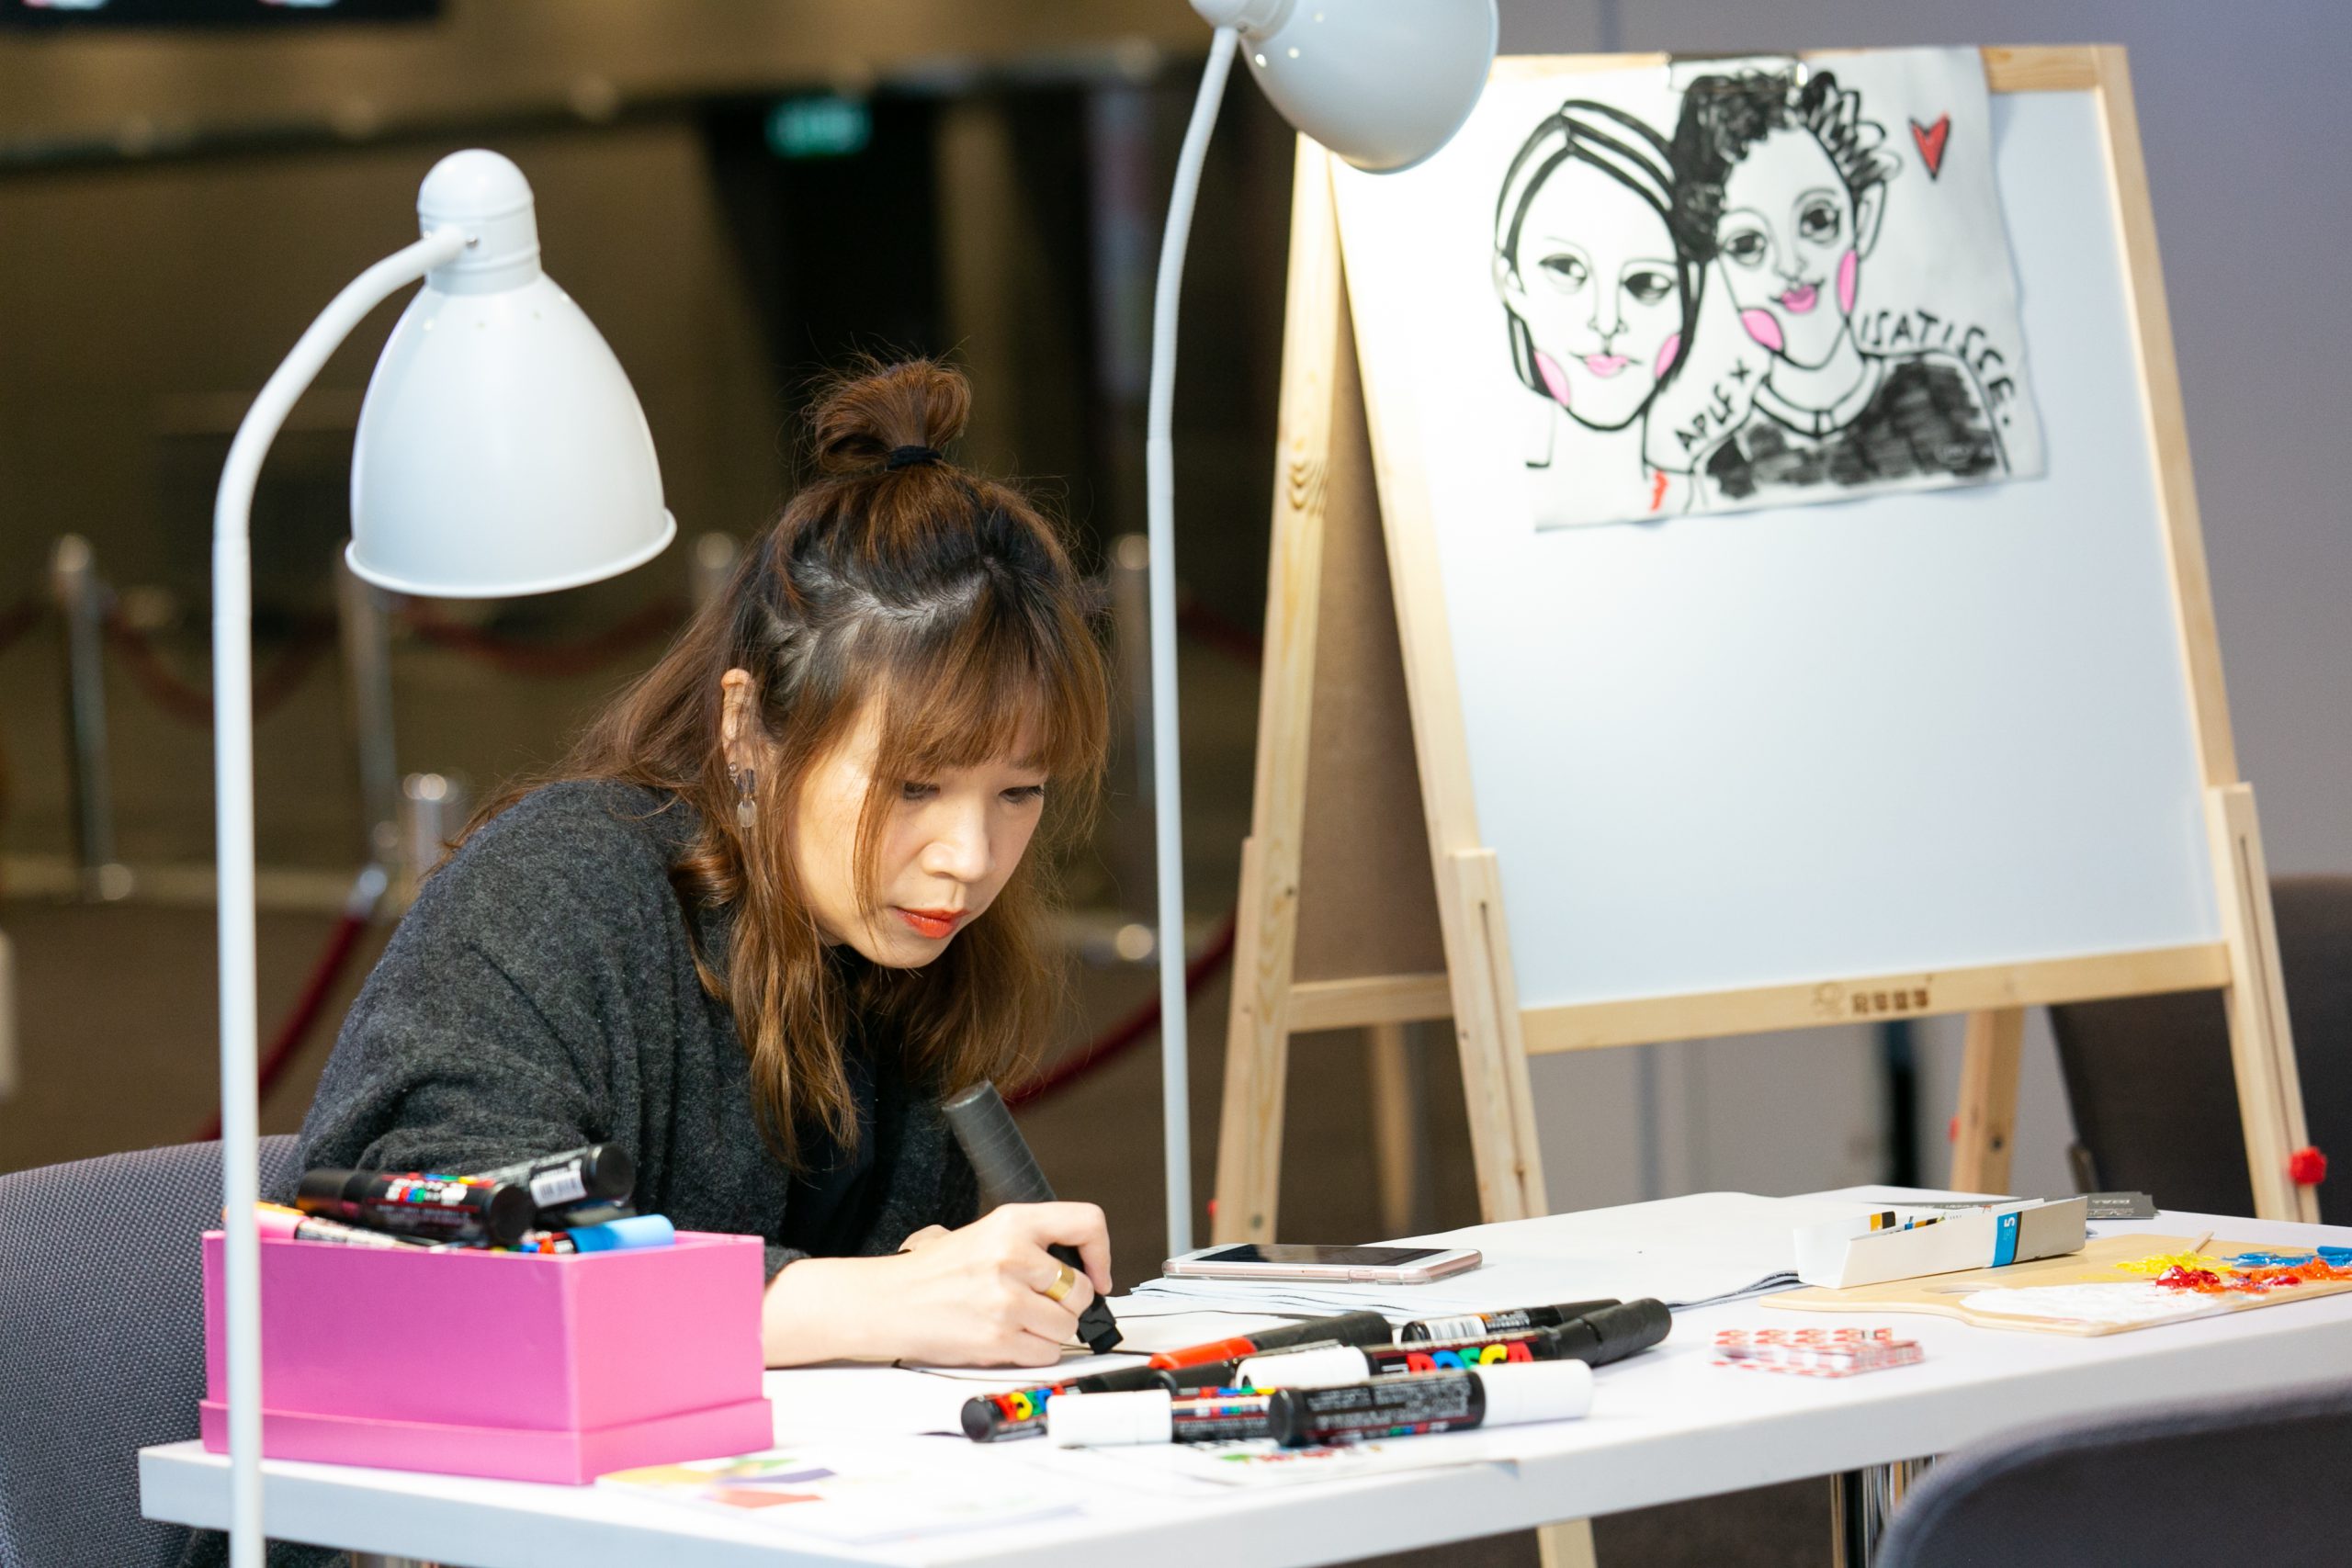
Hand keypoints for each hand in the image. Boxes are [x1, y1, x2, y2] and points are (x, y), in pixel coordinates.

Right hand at [762, 1202, 1112, 1367]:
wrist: (886, 1302)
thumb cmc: (929, 1273)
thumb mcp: (982, 1234)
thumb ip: (1029, 1244)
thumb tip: (1078, 1268)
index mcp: (1012, 1222)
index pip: (1087, 1222)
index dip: (1102, 1252)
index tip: (1098, 1273)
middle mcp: (1014, 1256)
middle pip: (1082, 1289)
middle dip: (1069, 1305)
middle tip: (1044, 1306)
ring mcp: (1007, 1300)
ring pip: (1068, 1326)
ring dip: (1051, 1332)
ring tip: (1021, 1324)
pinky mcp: (998, 1339)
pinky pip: (1047, 1353)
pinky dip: (1036, 1353)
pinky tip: (1010, 1340)